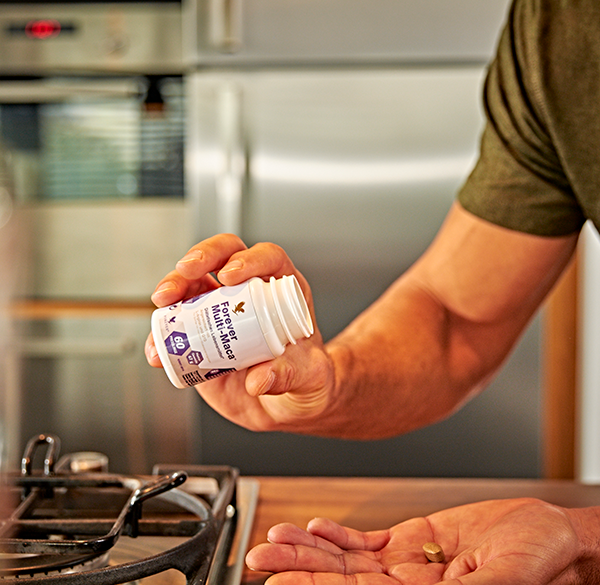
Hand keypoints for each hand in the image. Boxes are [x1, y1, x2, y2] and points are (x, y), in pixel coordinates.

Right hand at [144, 234, 335, 431]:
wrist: (286, 406)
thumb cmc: (307, 381)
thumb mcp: (309, 378)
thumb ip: (291, 375)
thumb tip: (260, 379)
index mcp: (282, 291)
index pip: (267, 258)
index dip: (247, 259)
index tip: (230, 275)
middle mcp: (249, 292)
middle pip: (223, 257)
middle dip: (201, 257)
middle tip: (186, 272)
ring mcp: (222, 310)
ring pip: (193, 282)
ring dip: (173, 286)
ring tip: (163, 303)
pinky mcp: (200, 332)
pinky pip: (176, 325)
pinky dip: (161, 334)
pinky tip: (156, 350)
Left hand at [246, 498, 599, 583]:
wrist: (547, 532)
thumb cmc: (537, 558)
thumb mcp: (501, 576)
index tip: (280, 582)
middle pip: (341, 580)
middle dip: (299, 568)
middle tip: (260, 559)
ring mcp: (406, 565)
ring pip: (346, 559)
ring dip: (309, 548)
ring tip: (275, 539)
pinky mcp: (412, 540)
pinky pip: (367, 541)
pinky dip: (339, 534)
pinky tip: (315, 526)